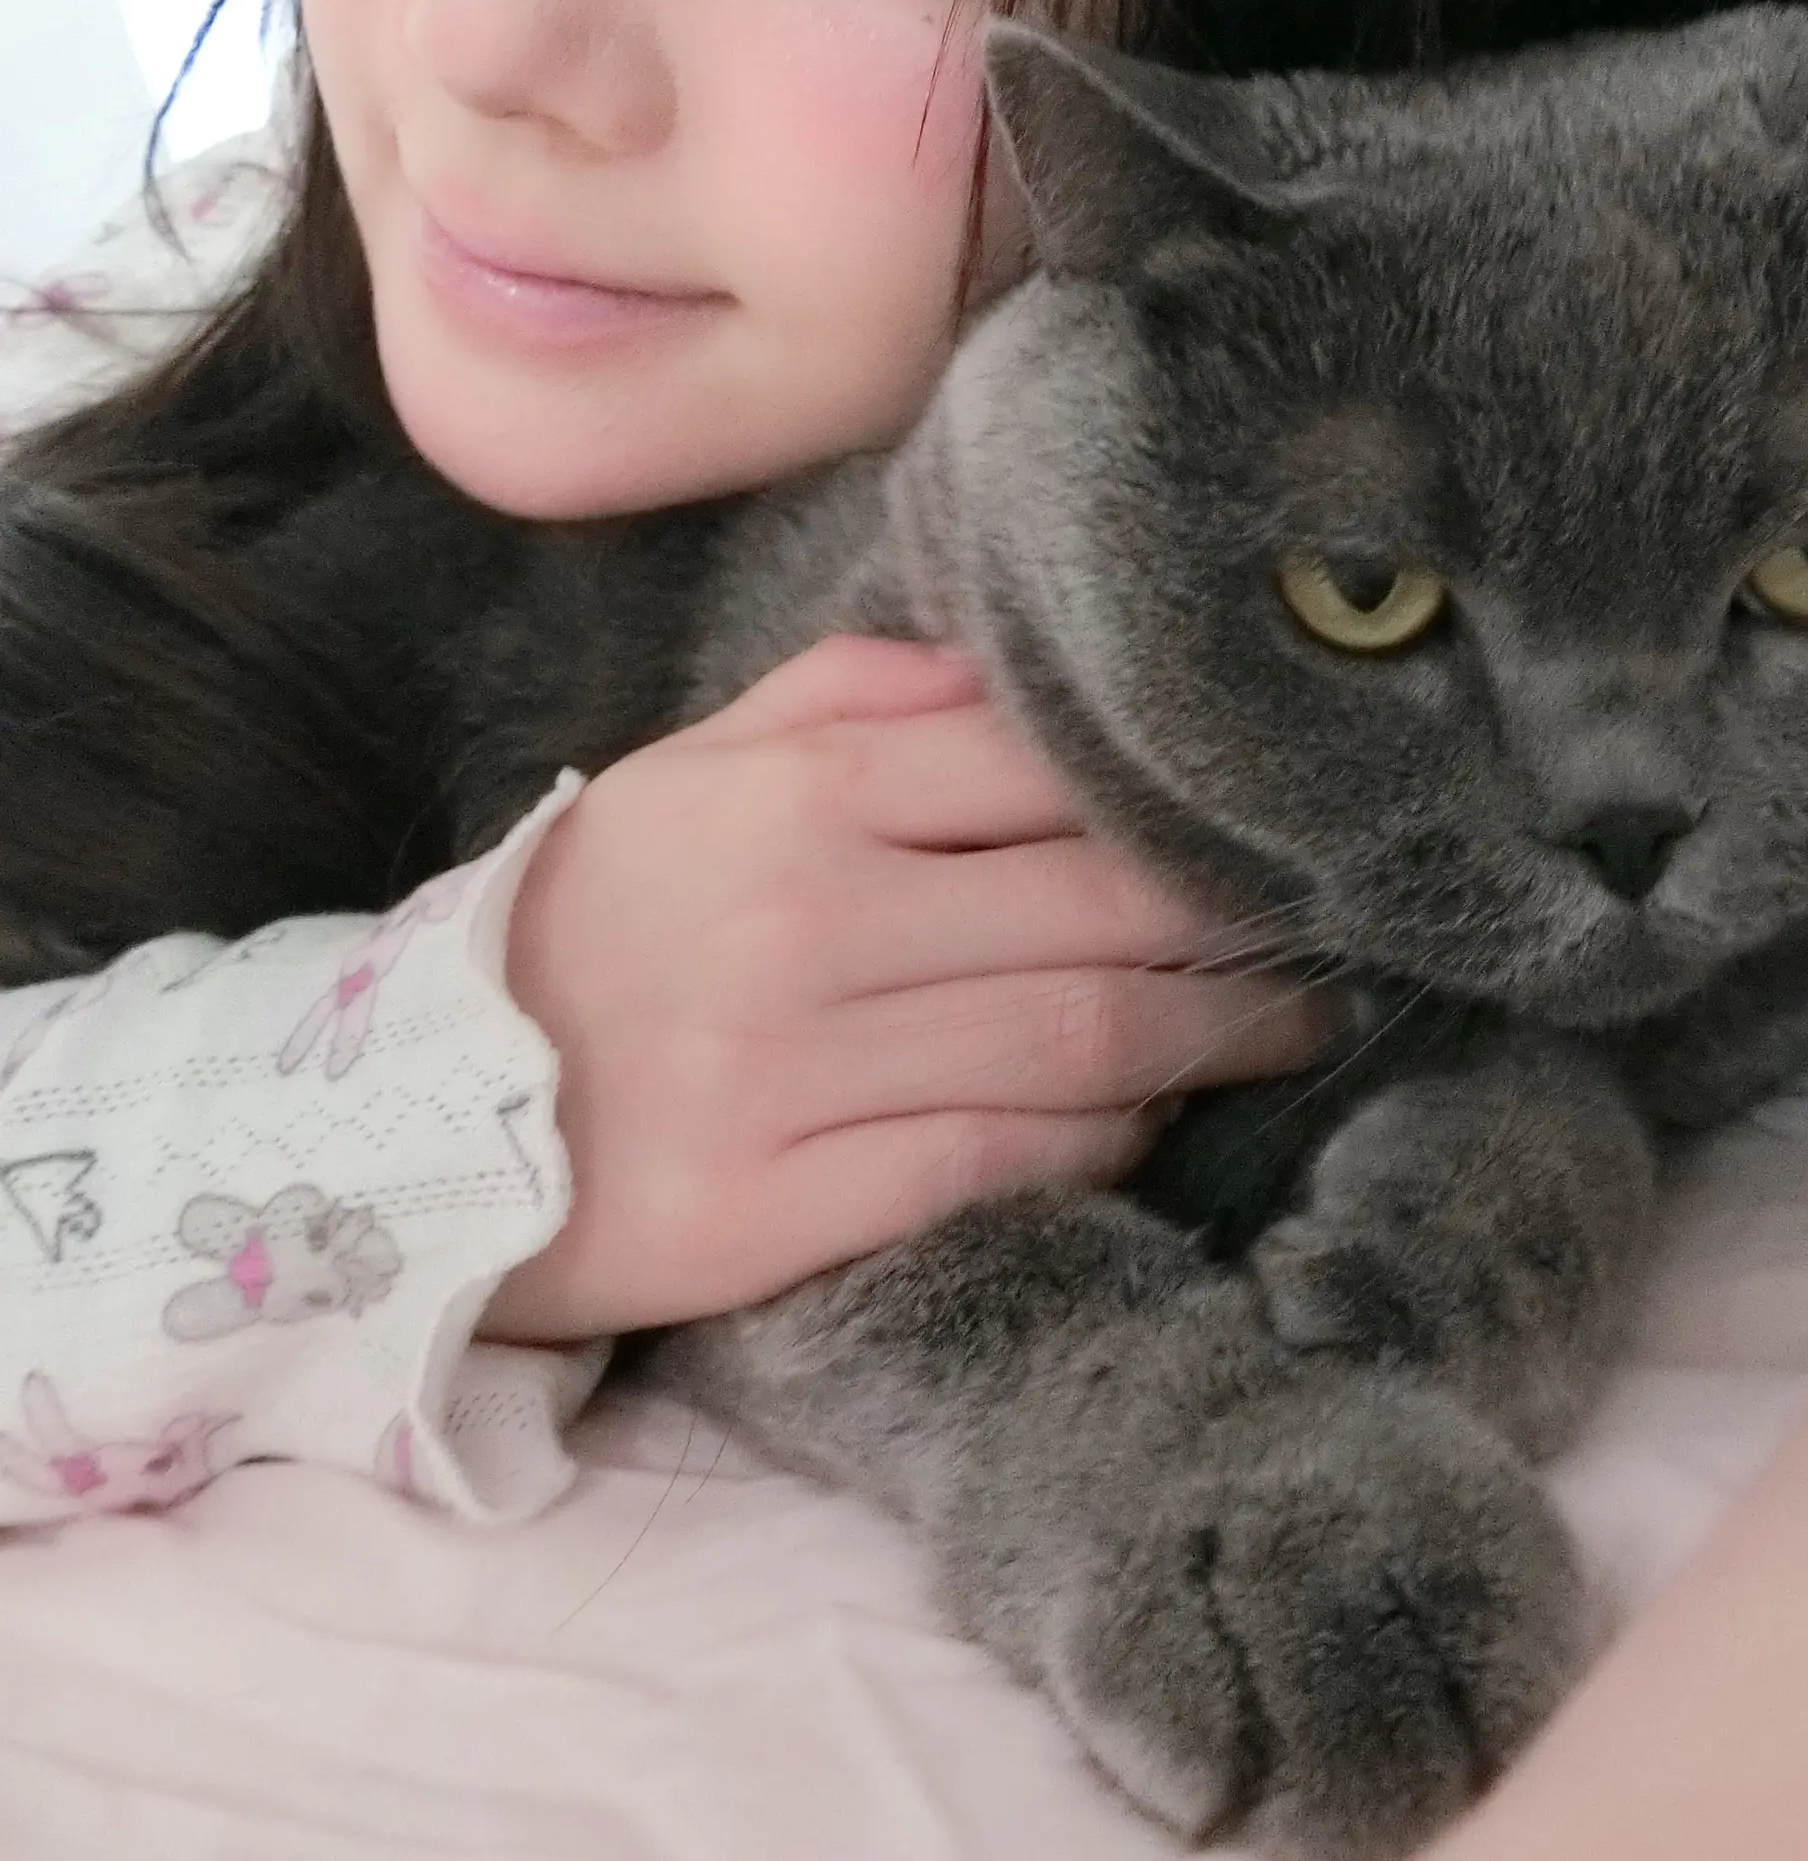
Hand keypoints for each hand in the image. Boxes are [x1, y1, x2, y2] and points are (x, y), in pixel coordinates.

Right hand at [483, 635, 1335, 1341]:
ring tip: (1287, 1032)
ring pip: (1076, 1043)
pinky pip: (1000, 1164)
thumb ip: (848, 694)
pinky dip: (1102, 1146)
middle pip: (1100, 911)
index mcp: (797, 796)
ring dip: (1208, 1040)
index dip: (1184, 794)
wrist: (414, 1121)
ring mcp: (795, 1069)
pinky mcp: (783, 1208)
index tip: (1276, 814)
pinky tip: (1151, 1125)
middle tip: (1328, 937)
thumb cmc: (596, 923)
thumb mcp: (691, 768)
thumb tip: (1005, 665)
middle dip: (1239, 929)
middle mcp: (809, 918)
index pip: (1042, 767)